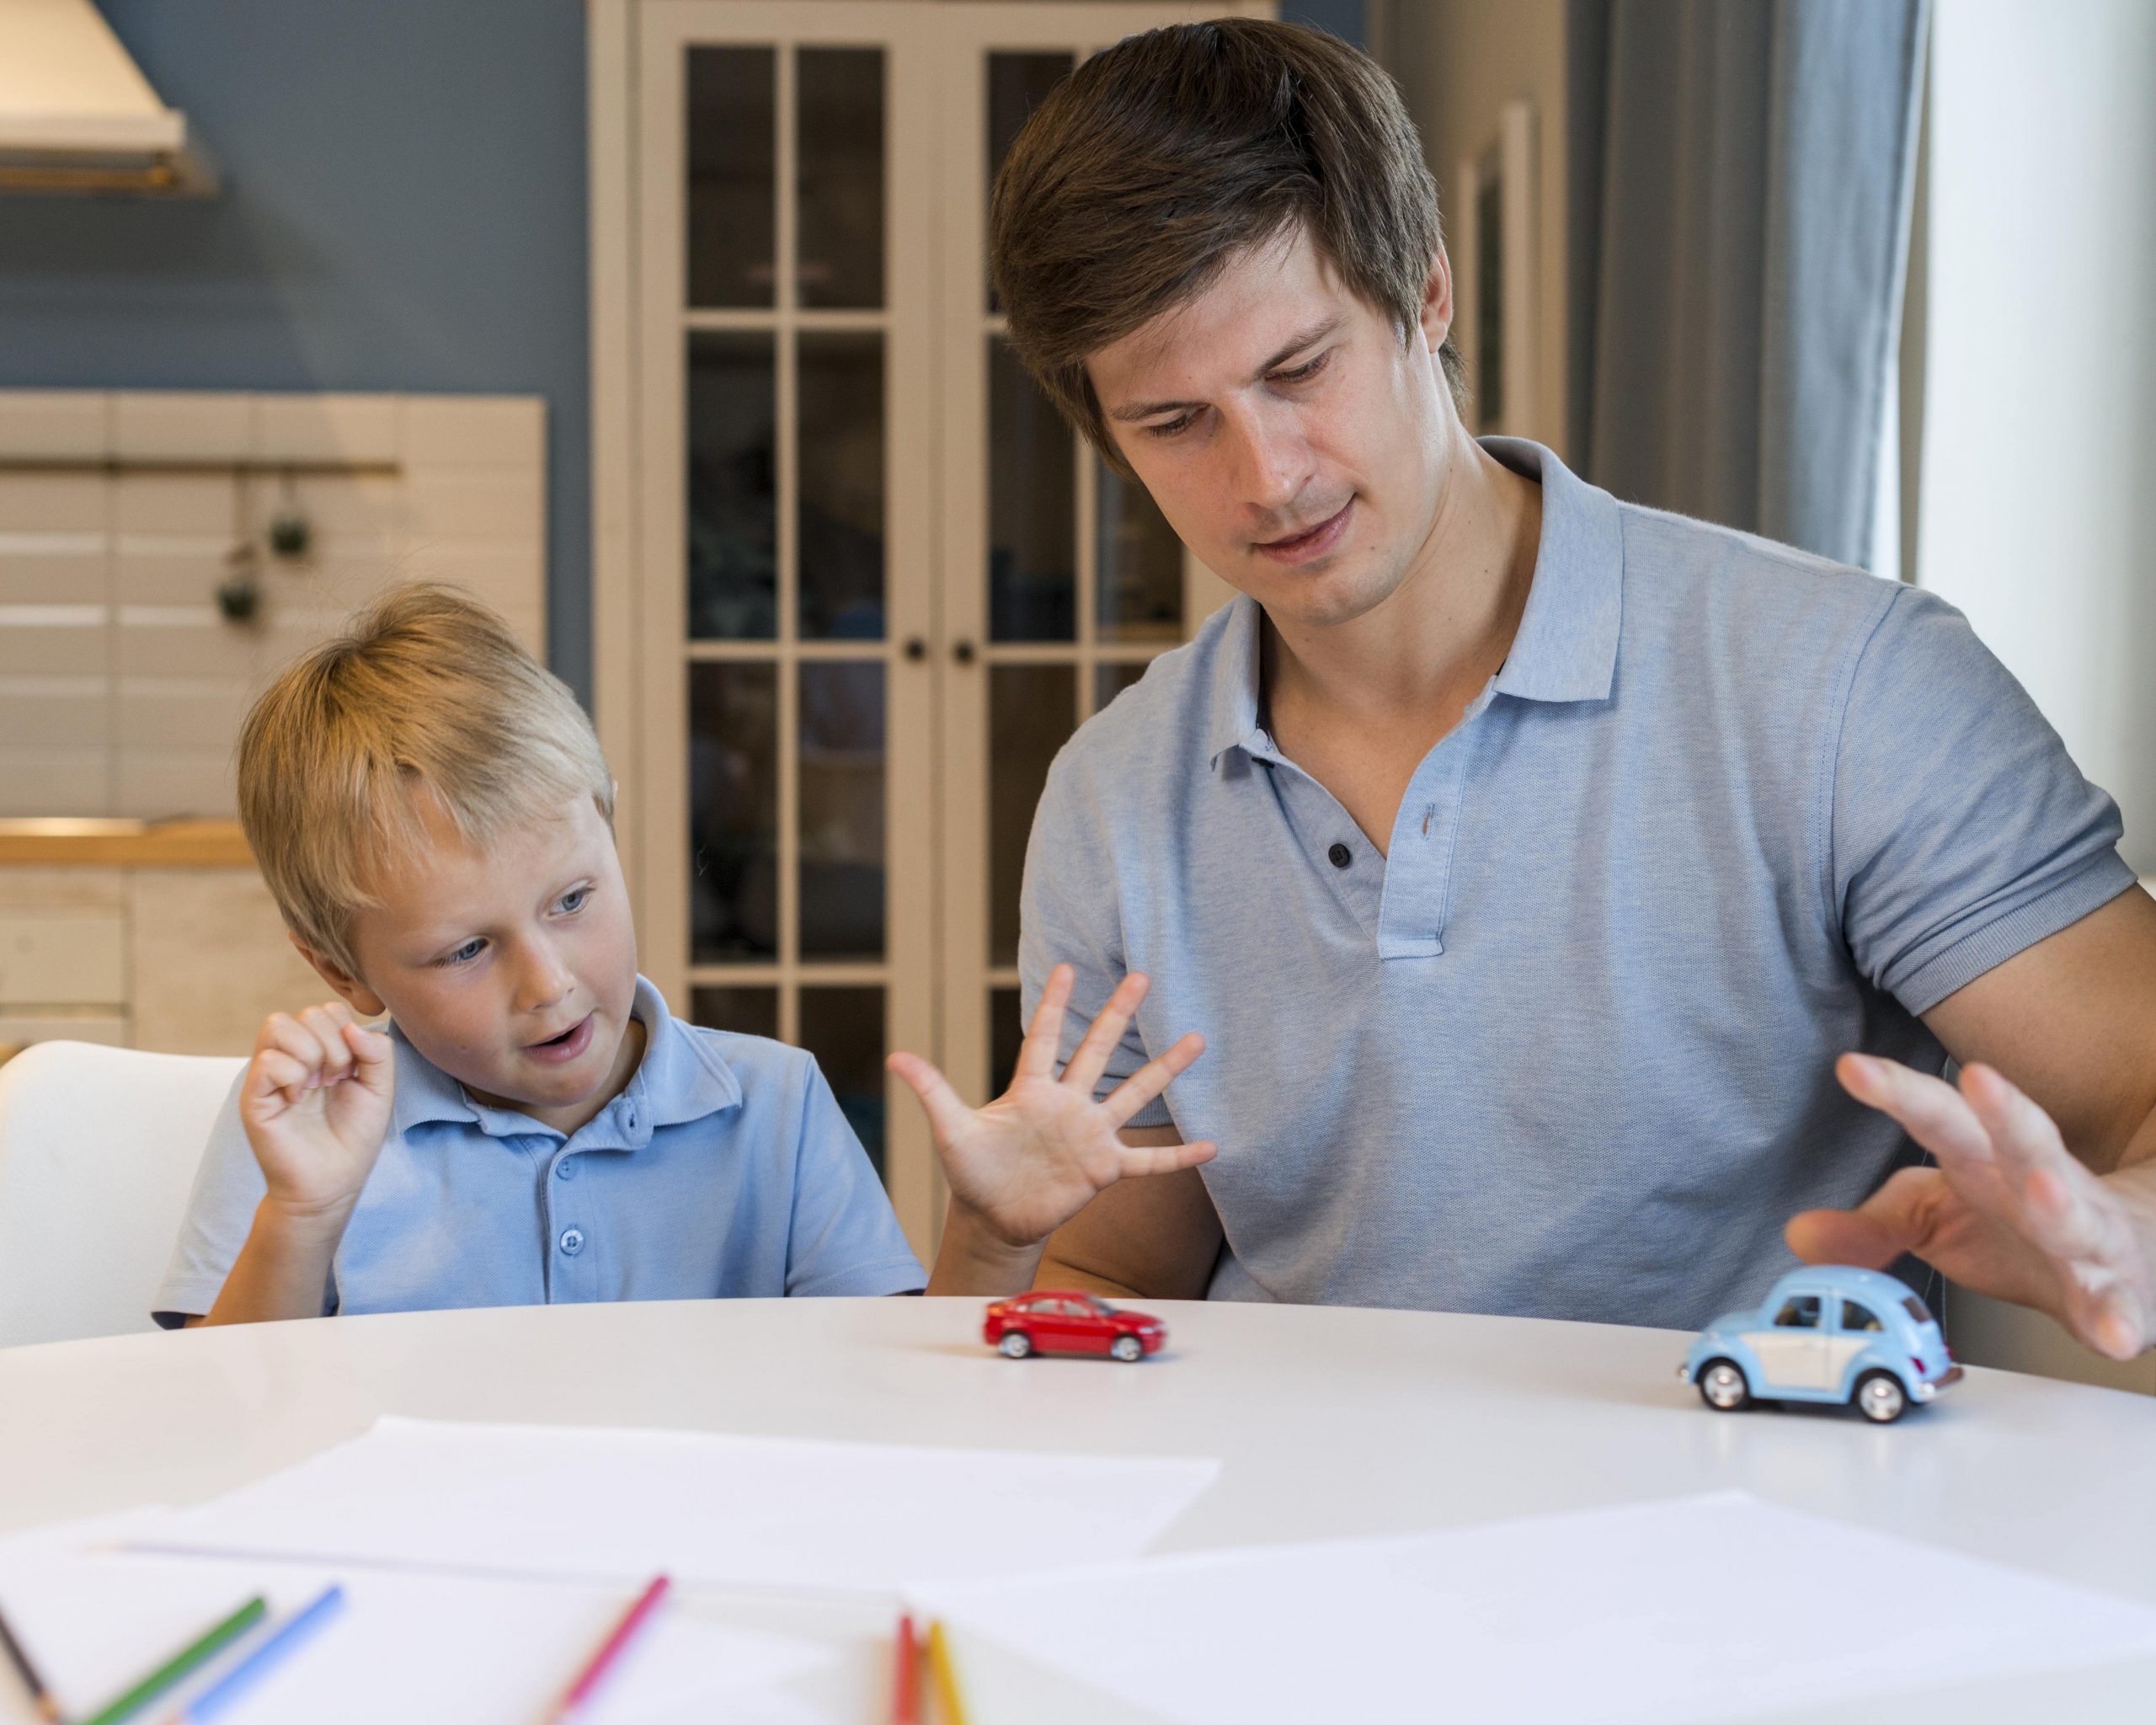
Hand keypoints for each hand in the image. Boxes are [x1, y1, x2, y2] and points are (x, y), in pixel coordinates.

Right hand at [239, 1001, 396, 1218]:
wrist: (332, 1183)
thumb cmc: (353, 1137)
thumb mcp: (380, 1088)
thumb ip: (378, 1051)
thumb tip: (351, 1026)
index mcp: (321, 1051)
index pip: (327, 1010)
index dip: (346, 1032)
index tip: (353, 1070)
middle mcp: (292, 1057)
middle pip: (306, 1012)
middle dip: (333, 1043)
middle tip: (336, 1079)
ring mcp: (270, 1074)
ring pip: (278, 1025)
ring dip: (310, 1054)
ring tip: (318, 1086)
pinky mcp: (254, 1095)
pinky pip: (268, 1060)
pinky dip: (292, 1075)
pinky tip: (299, 1099)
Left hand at [889, 964, 1215, 1248]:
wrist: (993, 1218)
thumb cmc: (972, 1173)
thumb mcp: (951, 1130)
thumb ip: (932, 1091)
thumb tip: (895, 1056)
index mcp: (1032, 1090)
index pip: (1044, 1037)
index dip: (1053, 1004)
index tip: (1065, 968)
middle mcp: (1067, 1104)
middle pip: (1099, 1050)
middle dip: (1119, 1013)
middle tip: (1143, 976)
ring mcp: (1090, 1135)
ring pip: (1135, 1093)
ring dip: (1166, 1068)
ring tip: (1197, 1039)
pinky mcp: (1104, 1169)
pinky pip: (1148, 1161)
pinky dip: (1178, 1158)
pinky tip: (1211, 1148)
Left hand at [1787, 1054, 2155, 1358]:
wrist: (2120, 1258)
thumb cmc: (2015, 1227)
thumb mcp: (1934, 1215)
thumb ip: (1870, 1222)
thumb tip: (1799, 1232)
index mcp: (1984, 1162)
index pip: (1938, 1115)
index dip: (1897, 1090)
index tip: (1852, 1067)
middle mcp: (2038, 1186)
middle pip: (2024, 1140)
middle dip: (2004, 1110)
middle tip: (1979, 1076)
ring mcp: (2084, 1236)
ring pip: (2076, 1214)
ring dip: (2060, 1199)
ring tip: (2042, 1185)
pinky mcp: (2115, 1292)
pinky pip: (2115, 1305)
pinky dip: (2115, 1319)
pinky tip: (2111, 1335)